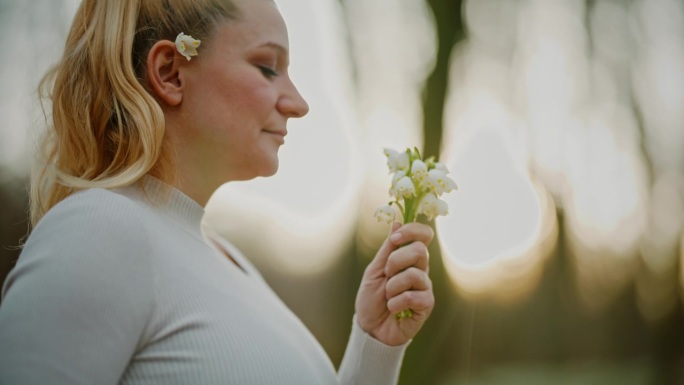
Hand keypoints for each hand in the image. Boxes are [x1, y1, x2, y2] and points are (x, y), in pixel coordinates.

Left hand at [355, 222, 434, 345]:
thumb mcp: (374, 270)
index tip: (395, 239)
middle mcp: (420, 271)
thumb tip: (397, 222)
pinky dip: (397, 302)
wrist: (370, 329)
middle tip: (387, 275)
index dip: (412, 231)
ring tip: (387, 297)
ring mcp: (425, 288)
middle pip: (420, 250)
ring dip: (393, 286)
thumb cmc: (371, 300)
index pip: (424, 235)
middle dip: (396, 261)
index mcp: (408, 259)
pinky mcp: (426, 306)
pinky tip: (393, 309)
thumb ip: (387, 249)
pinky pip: (415, 296)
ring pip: (415, 274)